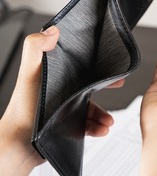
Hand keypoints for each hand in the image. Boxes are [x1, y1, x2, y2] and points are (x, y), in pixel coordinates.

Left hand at [0, 26, 122, 175]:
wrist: (19, 144)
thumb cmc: (22, 110)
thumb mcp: (29, 74)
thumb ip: (35, 49)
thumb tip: (52, 30)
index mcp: (55, 77)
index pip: (77, 65)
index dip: (95, 63)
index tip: (109, 64)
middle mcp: (60, 92)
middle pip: (88, 86)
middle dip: (106, 87)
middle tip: (118, 84)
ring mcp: (64, 110)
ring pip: (91, 109)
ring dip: (103, 115)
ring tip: (108, 121)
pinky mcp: (66, 126)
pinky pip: (88, 126)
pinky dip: (98, 127)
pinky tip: (102, 130)